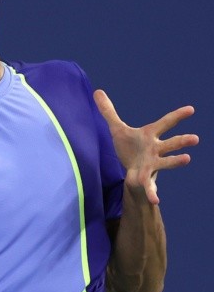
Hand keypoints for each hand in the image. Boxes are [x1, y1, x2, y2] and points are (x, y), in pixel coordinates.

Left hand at [94, 89, 198, 204]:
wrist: (131, 170)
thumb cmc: (129, 148)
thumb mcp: (117, 129)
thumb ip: (108, 111)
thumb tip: (97, 91)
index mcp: (150, 136)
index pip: (165, 123)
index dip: (177, 116)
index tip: (191, 109)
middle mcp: (155, 149)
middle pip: (171, 144)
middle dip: (181, 141)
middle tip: (194, 138)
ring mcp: (152, 164)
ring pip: (166, 162)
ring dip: (175, 161)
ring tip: (187, 159)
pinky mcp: (145, 178)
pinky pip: (150, 187)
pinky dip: (152, 193)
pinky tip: (155, 200)